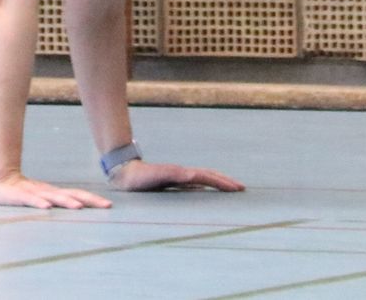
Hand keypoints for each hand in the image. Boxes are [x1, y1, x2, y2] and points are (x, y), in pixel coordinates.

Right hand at [0, 172, 110, 209]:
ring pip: (52, 197)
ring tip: (77, 207)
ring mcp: (33, 193)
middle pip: (70, 195)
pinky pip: (29, 200)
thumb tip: (80, 206)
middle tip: (104, 205)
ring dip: (65, 201)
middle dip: (87, 200)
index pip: (77, 194)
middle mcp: (47, 192)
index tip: (108, 205)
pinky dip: (38, 203)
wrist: (0, 179)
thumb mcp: (43, 198)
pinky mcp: (18, 196)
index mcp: (54, 193)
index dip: (92, 199)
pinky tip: (46, 207)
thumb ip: (58, 201)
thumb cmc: (24, 192)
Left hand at [108, 160, 244, 193]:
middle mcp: (183, 174)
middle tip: (241, 188)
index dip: (222, 182)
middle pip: (209, 176)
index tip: (237, 188)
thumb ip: (172, 174)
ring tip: (230, 188)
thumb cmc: (140, 177)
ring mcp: (178, 178)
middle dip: (225, 181)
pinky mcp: (172, 182)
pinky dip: (205, 186)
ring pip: (203, 179)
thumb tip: (193, 174)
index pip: (207, 177)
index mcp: (182, 173)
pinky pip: (194, 184)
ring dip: (217, 183)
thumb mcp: (156, 175)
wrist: (125, 173)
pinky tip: (207, 191)